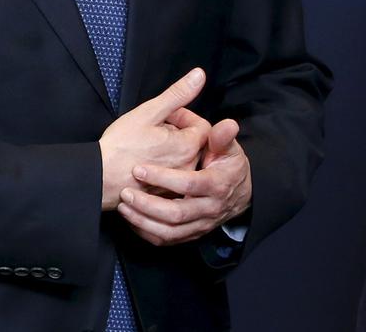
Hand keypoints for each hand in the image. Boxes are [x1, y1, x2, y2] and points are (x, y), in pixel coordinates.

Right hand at [98, 68, 210, 209]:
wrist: (98, 179)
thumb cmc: (120, 146)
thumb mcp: (149, 112)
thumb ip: (177, 94)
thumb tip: (199, 75)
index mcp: (187, 147)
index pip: (202, 126)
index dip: (184, 116)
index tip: (166, 116)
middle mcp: (187, 168)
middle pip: (193, 143)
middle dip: (177, 132)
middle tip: (154, 129)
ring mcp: (175, 184)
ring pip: (182, 159)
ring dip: (169, 148)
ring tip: (147, 146)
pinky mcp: (164, 194)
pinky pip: (171, 176)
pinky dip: (163, 166)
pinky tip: (144, 162)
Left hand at [117, 117, 252, 245]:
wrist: (240, 195)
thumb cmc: (229, 167)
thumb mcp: (230, 149)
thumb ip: (223, 137)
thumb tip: (227, 124)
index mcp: (217, 185)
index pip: (188, 185)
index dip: (163, 178)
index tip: (139, 170)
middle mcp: (209, 209)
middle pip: (176, 214)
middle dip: (147, 204)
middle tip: (126, 192)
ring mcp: (200, 225)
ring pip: (169, 232)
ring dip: (143, 221)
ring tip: (124, 206)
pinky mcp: (191, 235)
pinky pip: (166, 240)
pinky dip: (147, 232)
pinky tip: (132, 219)